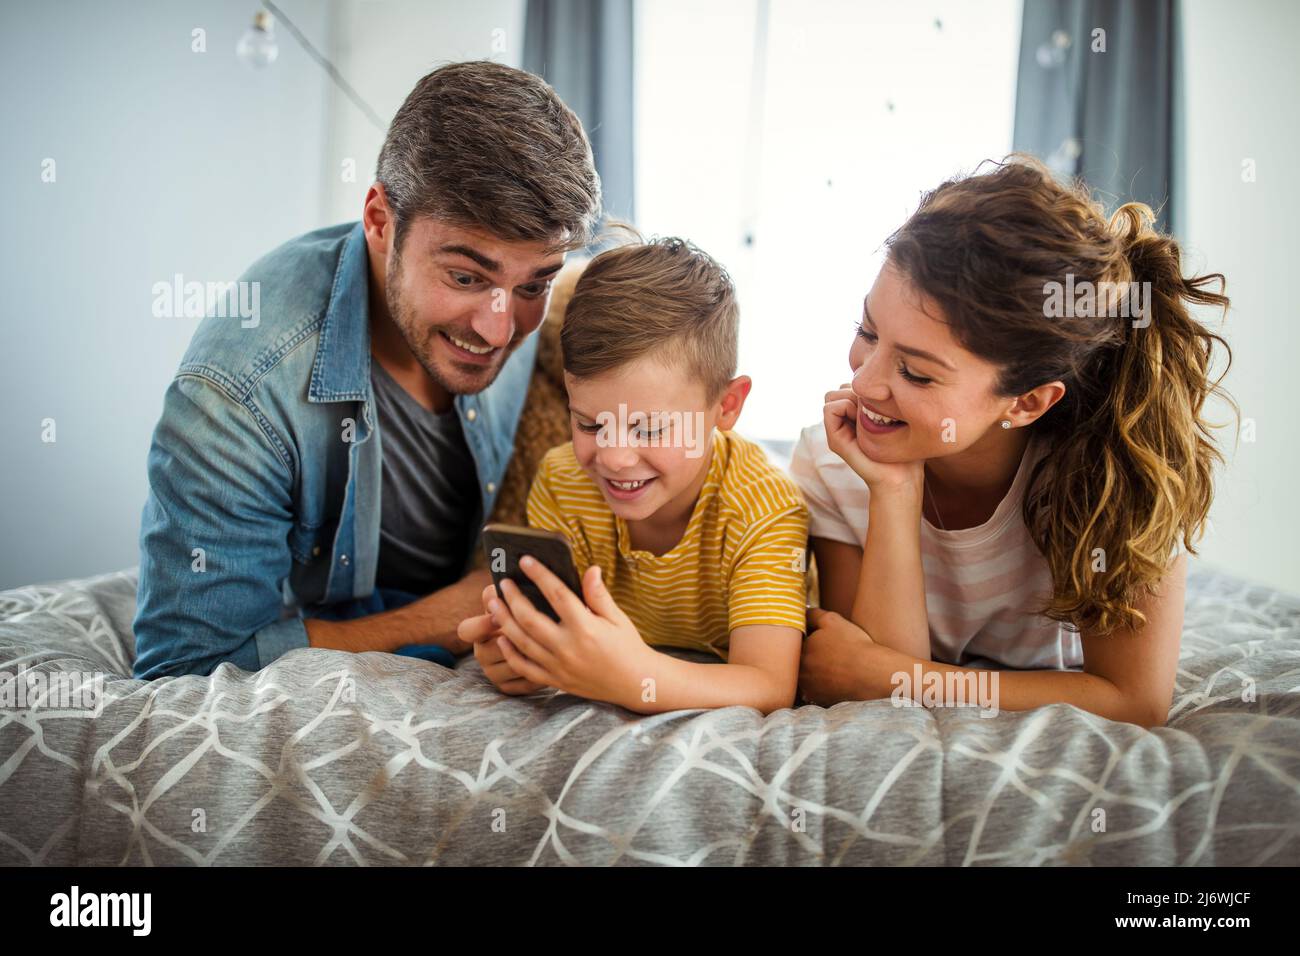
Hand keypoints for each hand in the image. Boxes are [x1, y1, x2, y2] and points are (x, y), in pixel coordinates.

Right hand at [457, 584, 546, 695]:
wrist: (537, 641)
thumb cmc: (522, 612)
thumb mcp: (510, 600)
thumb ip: (502, 593)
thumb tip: (499, 586)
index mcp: (477, 631)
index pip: (466, 630)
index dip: (481, 624)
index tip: (499, 616)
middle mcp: (482, 653)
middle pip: (491, 651)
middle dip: (512, 641)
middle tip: (533, 633)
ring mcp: (493, 673)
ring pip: (511, 666)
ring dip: (529, 656)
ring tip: (549, 646)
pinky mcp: (507, 687)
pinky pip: (523, 682)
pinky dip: (539, 673)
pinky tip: (552, 661)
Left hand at [488, 557, 655, 708]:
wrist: (636, 684)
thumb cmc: (628, 647)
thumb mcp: (618, 618)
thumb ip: (599, 595)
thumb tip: (590, 569)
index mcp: (586, 627)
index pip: (557, 594)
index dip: (539, 575)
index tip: (526, 560)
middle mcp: (569, 647)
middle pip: (530, 618)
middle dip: (512, 598)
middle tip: (502, 582)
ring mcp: (559, 666)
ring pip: (522, 642)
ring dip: (503, 621)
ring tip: (492, 603)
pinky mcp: (555, 680)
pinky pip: (525, 668)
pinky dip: (510, 653)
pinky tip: (501, 637)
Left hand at [799, 606, 909, 704]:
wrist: (872, 674)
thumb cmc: (853, 644)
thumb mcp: (832, 620)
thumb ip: (813, 615)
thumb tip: (803, 614)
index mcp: (801, 650)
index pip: (796, 644)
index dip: (808, 640)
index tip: (822, 641)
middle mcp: (800, 671)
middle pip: (799, 663)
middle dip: (809, 658)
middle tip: (828, 655)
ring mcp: (809, 688)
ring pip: (806, 679)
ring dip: (813, 674)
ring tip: (832, 668)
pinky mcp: (820, 701)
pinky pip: (816, 693)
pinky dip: (822, 687)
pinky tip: (835, 681)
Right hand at [823, 385, 924, 494]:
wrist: (902, 477)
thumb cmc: (907, 448)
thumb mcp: (897, 414)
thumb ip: (883, 397)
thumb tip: (875, 379)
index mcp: (858, 415)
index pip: (851, 384)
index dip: (866, 386)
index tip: (885, 400)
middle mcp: (845, 421)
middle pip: (840, 387)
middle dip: (858, 390)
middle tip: (877, 408)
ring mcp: (838, 430)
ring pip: (832, 395)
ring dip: (851, 397)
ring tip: (869, 414)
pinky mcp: (835, 440)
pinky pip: (829, 408)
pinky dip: (844, 406)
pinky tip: (861, 418)